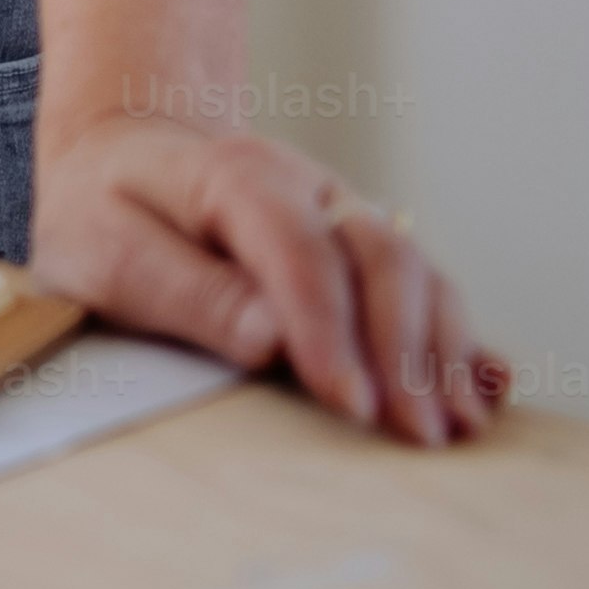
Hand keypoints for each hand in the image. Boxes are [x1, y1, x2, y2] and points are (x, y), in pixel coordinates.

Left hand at [29, 104, 502, 443]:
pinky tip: (484, 390)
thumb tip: (270, 338)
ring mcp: (346, 216)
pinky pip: (428, 288)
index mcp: (236, 175)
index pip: (300, 253)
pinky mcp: (364, 251)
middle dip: (404, 352)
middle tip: (414, 434)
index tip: (351, 404)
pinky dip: (460, 340)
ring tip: (452, 428)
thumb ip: (185, 290)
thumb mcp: (104, 246)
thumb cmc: (106, 210)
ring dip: (441, 352)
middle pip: (382, 259)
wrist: (123, 153)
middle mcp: (310, 189)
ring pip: (418, 273)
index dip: (331, 331)